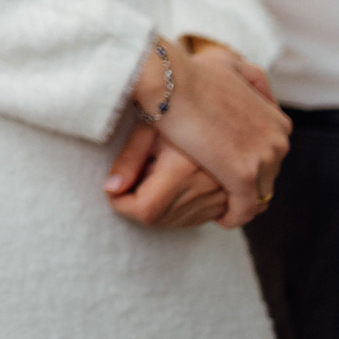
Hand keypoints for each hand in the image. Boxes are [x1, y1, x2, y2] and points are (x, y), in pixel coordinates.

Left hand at [104, 123, 227, 227]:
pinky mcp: (228, 204)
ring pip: (173, 223)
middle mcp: (206, 189)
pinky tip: (170, 185)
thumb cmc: (175, 115)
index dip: (121, 204)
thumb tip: (111, 190)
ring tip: (154, 176)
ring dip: (154, 208)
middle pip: (157, 219)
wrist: (218, 116)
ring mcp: (221, 200)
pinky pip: (191, 220)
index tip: (112, 189)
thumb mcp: (146, 131)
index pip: (145, 210)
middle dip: (135, 206)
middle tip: (132, 178)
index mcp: (184, 169)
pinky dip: (172, 210)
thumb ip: (127, 161)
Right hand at [134, 38, 289, 227]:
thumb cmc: (192, 70)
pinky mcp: (244, 176)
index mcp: (277, 120)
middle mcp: (278, 141)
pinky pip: (245, 209)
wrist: (170, 80)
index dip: (252, 162)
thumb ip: (251, 78)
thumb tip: (258, 89)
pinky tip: (220, 218)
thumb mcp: (232, 65)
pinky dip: (234, 217)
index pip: (272, 154)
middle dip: (247, 184)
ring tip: (220, 206)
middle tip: (222, 190)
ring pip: (259, 195)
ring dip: (241, 202)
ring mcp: (263, 159)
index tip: (230, 168)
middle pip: (268, 176)